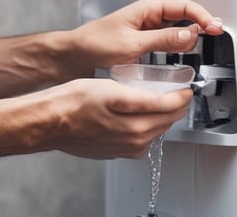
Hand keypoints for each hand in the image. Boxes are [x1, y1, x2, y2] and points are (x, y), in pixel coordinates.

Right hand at [40, 77, 193, 158]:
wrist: (50, 121)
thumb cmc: (74, 102)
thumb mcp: (112, 89)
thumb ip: (143, 97)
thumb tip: (168, 100)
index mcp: (136, 125)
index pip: (171, 109)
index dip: (182, 94)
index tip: (187, 85)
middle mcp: (134, 141)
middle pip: (166, 121)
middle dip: (175, 104)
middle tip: (177, 88)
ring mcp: (125, 148)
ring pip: (154, 129)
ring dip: (161, 114)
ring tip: (159, 96)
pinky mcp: (116, 151)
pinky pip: (139, 137)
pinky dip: (144, 123)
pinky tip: (137, 111)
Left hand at [69, 0, 223, 72]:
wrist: (78, 52)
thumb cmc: (96, 42)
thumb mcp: (132, 44)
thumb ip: (162, 40)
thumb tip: (189, 35)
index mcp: (149, 8)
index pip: (185, 7)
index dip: (204, 17)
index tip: (216, 29)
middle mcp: (151, 14)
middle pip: (186, 15)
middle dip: (202, 24)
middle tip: (217, 36)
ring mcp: (150, 26)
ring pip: (179, 28)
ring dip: (193, 35)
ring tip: (206, 45)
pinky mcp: (147, 38)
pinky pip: (170, 38)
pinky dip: (181, 44)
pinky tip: (185, 53)